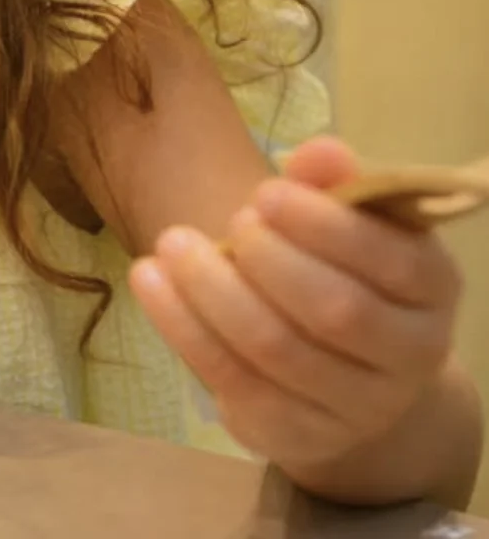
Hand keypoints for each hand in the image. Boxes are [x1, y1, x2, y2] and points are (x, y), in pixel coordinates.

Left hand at [129, 136, 462, 470]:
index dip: (326, 225)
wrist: (348, 375)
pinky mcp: (296, 433)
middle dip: (268, 259)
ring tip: (171, 244)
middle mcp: (409, 356)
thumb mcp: (350, 225)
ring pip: (275, 348)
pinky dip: (183, 328)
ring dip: (212, 291)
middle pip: (333, 310)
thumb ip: (335, 185)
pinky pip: (232, 381)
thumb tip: (318, 150)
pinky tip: (150, 283)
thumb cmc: (343, 274)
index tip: (266, 192)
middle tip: (229, 223)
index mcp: (433, 290)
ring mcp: (355, 406)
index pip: (393, 261)